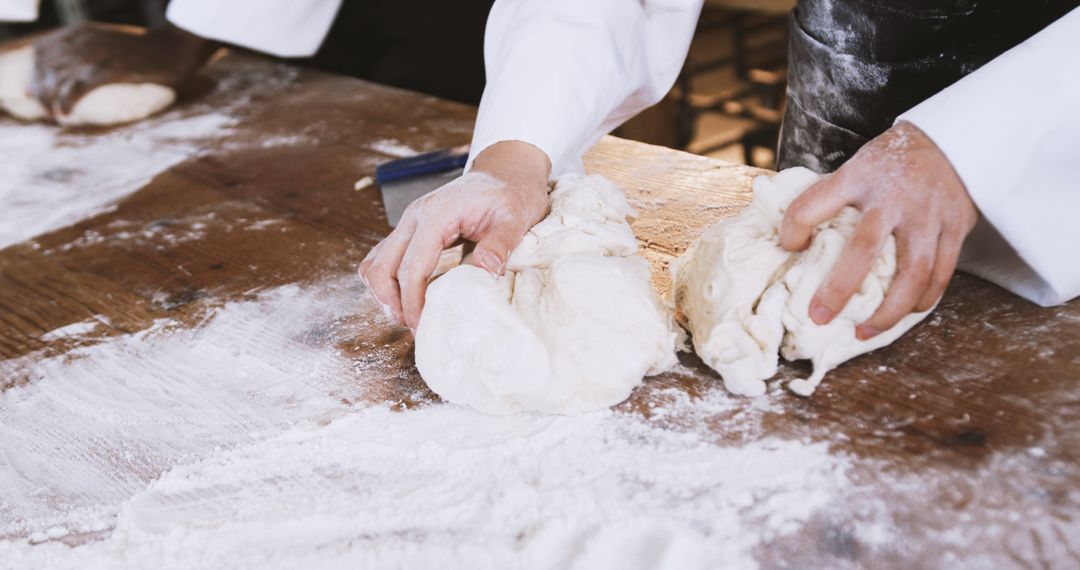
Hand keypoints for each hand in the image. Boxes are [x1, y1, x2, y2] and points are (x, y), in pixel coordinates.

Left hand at [31, 22, 217, 117]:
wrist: (175, 49)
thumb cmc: (146, 52)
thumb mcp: (111, 44)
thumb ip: (91, 51)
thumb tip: (76, 72)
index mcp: (82, 32)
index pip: (42, 50)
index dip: (35, 72)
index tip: (37, 93)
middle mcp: (85, 40)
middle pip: (46, 66)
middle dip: (41, 89)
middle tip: (46, 110)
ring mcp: (98, 54)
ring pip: (58, 77)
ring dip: (50, 98)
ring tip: (54, 115)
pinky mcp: (112, 69)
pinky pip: (79, 86)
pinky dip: (67, 101)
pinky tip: (64, 113)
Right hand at [359, 141, 551, 331]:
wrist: (506, 172)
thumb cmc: (512, 194)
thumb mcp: (515, 217)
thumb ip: (500, 244)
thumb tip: (484, 271)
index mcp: (436, 214)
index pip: (411, 267)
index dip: (413, 302)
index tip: (423, 327)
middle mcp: (414, 217)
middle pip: (380, 267)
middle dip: (392, 301)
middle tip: (414, 326)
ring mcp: (410, 222)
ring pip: (376, 263)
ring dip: (386, 292)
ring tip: (409, 315)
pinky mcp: (412, 230)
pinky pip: (386, 258)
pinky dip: (390, 280)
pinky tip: (410, 297)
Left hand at [778, 121, 977, 339]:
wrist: (950, 140)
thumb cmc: (891, 161)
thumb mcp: (856, 165)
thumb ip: (832, 197)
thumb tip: (794, 239)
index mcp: (859, 176)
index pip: (815, 202)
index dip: (795, 226)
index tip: (789, 246)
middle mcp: (894, 197)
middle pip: (864, 249)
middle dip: (839, 288)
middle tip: (818, 317)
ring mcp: (928, 214)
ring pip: (913, 272)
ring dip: (889, 310)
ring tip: (865, 332)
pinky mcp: (956, 226)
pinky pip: (941, 273)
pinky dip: (922, 299)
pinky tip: (906, 314)